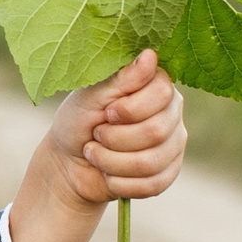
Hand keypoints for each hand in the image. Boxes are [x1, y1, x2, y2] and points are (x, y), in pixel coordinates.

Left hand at [47, 49, 186, 212]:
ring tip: (95, 153)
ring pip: (150, 162)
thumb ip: (121, 79)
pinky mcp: (167, 174)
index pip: (162, 93)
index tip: (106, 111)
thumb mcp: (91, 95)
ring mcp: (173, 145)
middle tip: (96, 134)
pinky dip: (118, 183)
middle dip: (114, 138)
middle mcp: (171, 114)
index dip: (129, 108)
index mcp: (156, 86)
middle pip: (156, 131)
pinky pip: (151, 185)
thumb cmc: (78, 120)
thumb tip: (150, 55)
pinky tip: (107, 174)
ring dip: (110, 162)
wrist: (68, 162)